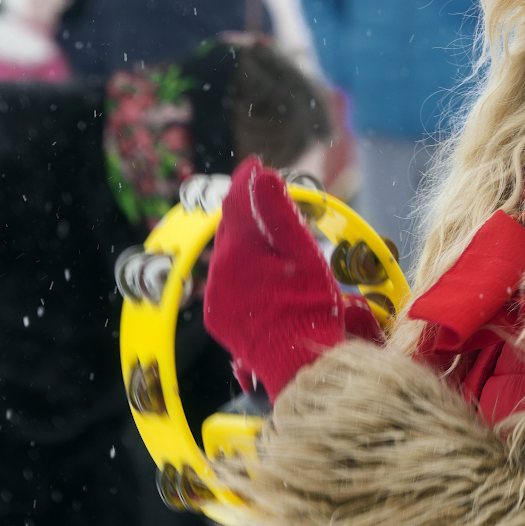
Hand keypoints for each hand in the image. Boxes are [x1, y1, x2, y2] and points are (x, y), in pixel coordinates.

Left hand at [203, 157, 380, 400]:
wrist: (298, 363)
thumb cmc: (310, 306)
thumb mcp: (303, 254)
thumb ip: (280, 213)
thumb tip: (265, 174)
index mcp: (239, 250)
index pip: (237, 201)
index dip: (247, 178)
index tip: (255, 162)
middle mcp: (217, 270)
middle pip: (231, 227)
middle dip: (248, 211)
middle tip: (270, 202)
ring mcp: (214, 296)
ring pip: (228, 255)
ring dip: (246, 244)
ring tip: (273, 247)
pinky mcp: (216, 316)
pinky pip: (226, 282)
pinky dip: (242, 272)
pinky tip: (265, 279)